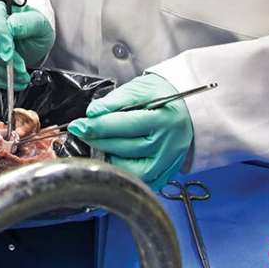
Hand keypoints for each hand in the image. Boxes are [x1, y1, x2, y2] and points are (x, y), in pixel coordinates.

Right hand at [0, 2, 52, 89]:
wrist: (30, 41)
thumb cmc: (34, 30)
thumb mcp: (40, 24)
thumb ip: (27, 23)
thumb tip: (12, 26)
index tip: (9, 54)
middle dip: (2, 60)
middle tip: (21, 69)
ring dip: (0, 72)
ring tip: (19, 77)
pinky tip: (7, 80)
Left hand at [67, 73, 192, 189]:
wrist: (190, 108)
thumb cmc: (164, 95)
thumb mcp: (140, 88)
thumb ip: (115, 101)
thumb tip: (93, 113)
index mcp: (163, 118)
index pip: (124, 125)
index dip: (97, 125)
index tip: (79, 123)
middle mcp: (168, 143)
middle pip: (125, 147)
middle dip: (97, 139)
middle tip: (81, 130)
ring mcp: (168, 160)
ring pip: (131, 168)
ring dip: (108, 156)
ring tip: (98, 143)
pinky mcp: (167, 171)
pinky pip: (141, 179)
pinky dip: (124, 170)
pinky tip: (115, 156)